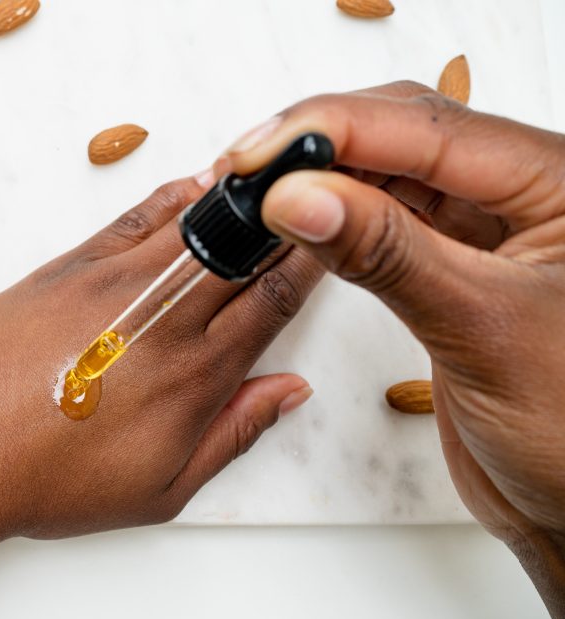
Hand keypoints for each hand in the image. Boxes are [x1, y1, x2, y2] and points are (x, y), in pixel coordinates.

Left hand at [0, 172, 321, 538]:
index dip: (309, 263)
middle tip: (307, 196)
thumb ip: (234, 434)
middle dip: (283, 220)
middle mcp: (163, 318)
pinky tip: (193, 188)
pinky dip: (173, 197)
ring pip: (196, 222)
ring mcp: (114, 283)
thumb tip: (287, 390)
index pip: (274, 299)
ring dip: (237, 197)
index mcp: (196, 375)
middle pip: (245, 250)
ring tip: (264, 179)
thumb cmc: (50, 480)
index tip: (326, 243)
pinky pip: (135, 216)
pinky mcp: (68, 266)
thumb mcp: (161, 489)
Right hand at [228, 81, 564, 618]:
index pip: (430, 127)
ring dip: (320, 176)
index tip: (260, 154)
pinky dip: (335, 215)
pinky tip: (298, 218)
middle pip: (404, 130)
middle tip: (246, 166)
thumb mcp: (478, 329)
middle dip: (320, 141)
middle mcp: (525, 192)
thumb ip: (385, 254)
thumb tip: (298, 198)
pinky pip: (385, 217)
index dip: (334, 130)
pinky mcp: (453, 262)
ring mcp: (487, 226)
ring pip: (388, 170)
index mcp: (560, 184)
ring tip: (258, 190)